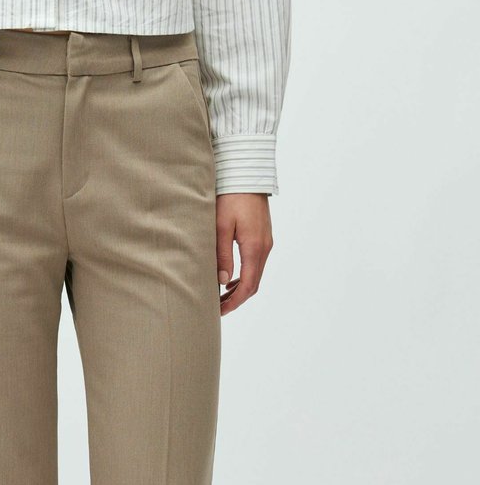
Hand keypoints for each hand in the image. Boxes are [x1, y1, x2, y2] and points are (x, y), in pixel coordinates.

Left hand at [215, 194, 273, 315]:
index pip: (248, 286)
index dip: (234, 302)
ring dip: (241, 288)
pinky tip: (231, 278)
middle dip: (237, 299)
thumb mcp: (221, 226)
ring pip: (256, 274)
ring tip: (222, 297)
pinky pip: (256, 263)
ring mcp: (266, 242)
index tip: (220, 311)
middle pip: (254, 284)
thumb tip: (223, 281)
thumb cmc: (230, 197)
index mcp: (254, 248)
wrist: (247, 173)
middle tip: (218, 308)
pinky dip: (245, 276)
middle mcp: (265, 247)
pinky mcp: (263, 236)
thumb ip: (222, 255)